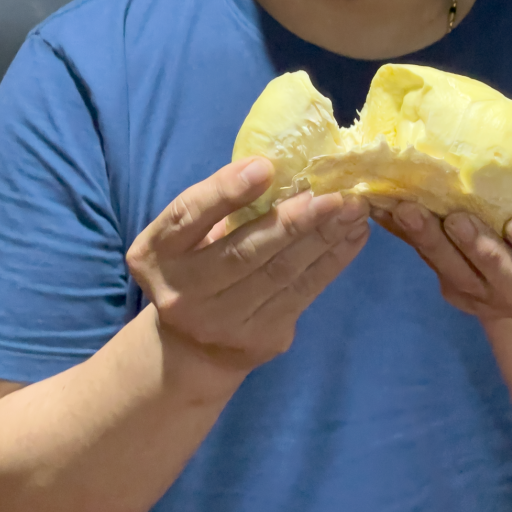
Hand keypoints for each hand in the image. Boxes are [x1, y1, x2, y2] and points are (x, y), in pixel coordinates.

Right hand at [126, 158, 369, 373]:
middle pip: (242, 252)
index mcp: (157, 254)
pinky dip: (333, 260)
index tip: (266, 166)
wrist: (194, 348)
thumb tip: (279, 163)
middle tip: (331, 193)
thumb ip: (220, 204)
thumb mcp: (190, 236)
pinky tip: (354, 234)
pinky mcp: (261, 339)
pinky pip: (303, 293)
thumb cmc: (198, 266)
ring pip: (281, 273)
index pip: (188, 217)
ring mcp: (222, 322)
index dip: (226, 191)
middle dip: (291, 221)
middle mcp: (183, 293)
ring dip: (323, 237)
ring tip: (353, 207)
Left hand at [371, 201, 511, 322]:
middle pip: (504, 275)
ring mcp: (492, 298)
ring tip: (407, 212)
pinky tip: (384, 213)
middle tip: (454, 219)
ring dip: (432, 242)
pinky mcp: (458, 294)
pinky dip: (408, 238)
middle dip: (477, 246)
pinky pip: (432, 265)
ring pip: (460, 274)